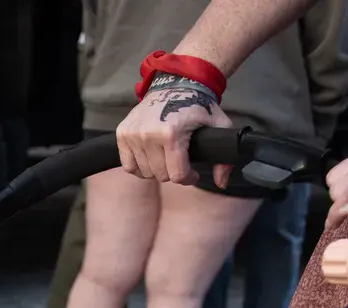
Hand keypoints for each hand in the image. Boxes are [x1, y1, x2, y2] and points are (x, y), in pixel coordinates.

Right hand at [116, 76, 234, 187]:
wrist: (176, 83)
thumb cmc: (198, 106)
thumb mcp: (219, 125)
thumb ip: (224, 157)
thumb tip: (222, 183)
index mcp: (171, 134)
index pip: (177, 175)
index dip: (189, 177)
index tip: (193, 172)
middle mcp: (149, 135)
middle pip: (161, 175)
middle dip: (173, 172)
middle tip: (180, 161)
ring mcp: (133, 134)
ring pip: (145, 173)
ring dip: (157, 169)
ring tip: (166, 157)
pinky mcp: (123, 133)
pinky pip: (129, 165)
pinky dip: (139, 166)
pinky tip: (150, 158)